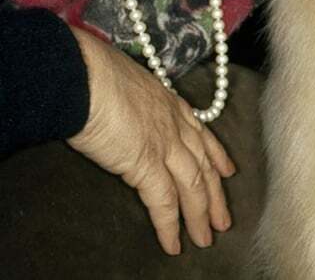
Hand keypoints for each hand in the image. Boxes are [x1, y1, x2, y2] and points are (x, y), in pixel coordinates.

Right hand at [66, 27, 235, 254]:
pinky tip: (174, 243)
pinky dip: (170, 226)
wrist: (83, 75)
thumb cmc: (93, 73)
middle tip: (224, 219)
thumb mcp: (125, 81)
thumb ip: (132, 100)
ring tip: (206, 239)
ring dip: (200, 216)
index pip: (201, 134)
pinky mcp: (147, 164)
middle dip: (216, 195)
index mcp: (170, 102)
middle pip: (204, 165)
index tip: (228, 171)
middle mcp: (175, 124)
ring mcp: (165, 144)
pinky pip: (164, 202)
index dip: (216, 155)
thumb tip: (120, 108)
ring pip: (192, 187)